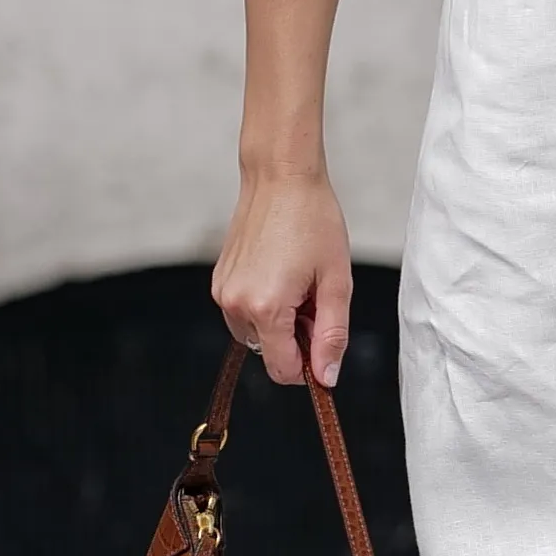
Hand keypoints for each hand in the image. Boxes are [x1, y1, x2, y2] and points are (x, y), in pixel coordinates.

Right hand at [213, 167, 358, 387]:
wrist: (281, 178)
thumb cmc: (313, 220)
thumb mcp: (336, 282)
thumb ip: (332, 335)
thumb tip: (326, 378)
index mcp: (266, 307)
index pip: (283, 370)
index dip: (309, 366)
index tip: (325, 342)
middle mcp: (236, 304)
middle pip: (270, 354)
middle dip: (296, 338)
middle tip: (314, 298)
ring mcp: (223, 292)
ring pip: (256, 335)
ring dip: (279, 324)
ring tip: (297, 284)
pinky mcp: (219, 280)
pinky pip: (243, 313)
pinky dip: (263, 306)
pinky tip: (280, 274)